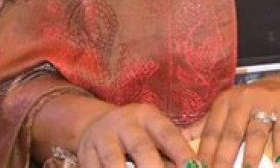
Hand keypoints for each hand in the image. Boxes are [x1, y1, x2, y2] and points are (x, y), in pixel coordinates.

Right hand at [78, 103, 196, 166]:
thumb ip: (169, 151)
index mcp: (148, 116)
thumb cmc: (137, 134)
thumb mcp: (152, 132)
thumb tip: (192, 167)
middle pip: (141, 148)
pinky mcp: (85, 155)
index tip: (194, 167)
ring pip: (114, 162)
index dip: (181, 153)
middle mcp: (125, 124)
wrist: (96, 125)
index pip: (168, 134)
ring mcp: (102, 139)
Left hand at [195, 72, 279, 166]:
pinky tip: (278, 166)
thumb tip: (177, 142)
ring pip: (255, 134)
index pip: (211, 133)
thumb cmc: (250, 101)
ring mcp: (265, 103)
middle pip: (231, 135)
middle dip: (223, 161)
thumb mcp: (226, 108)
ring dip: (250, 158)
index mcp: (224, 103)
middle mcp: (243, 101)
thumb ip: (203, 126)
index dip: (204, 156)